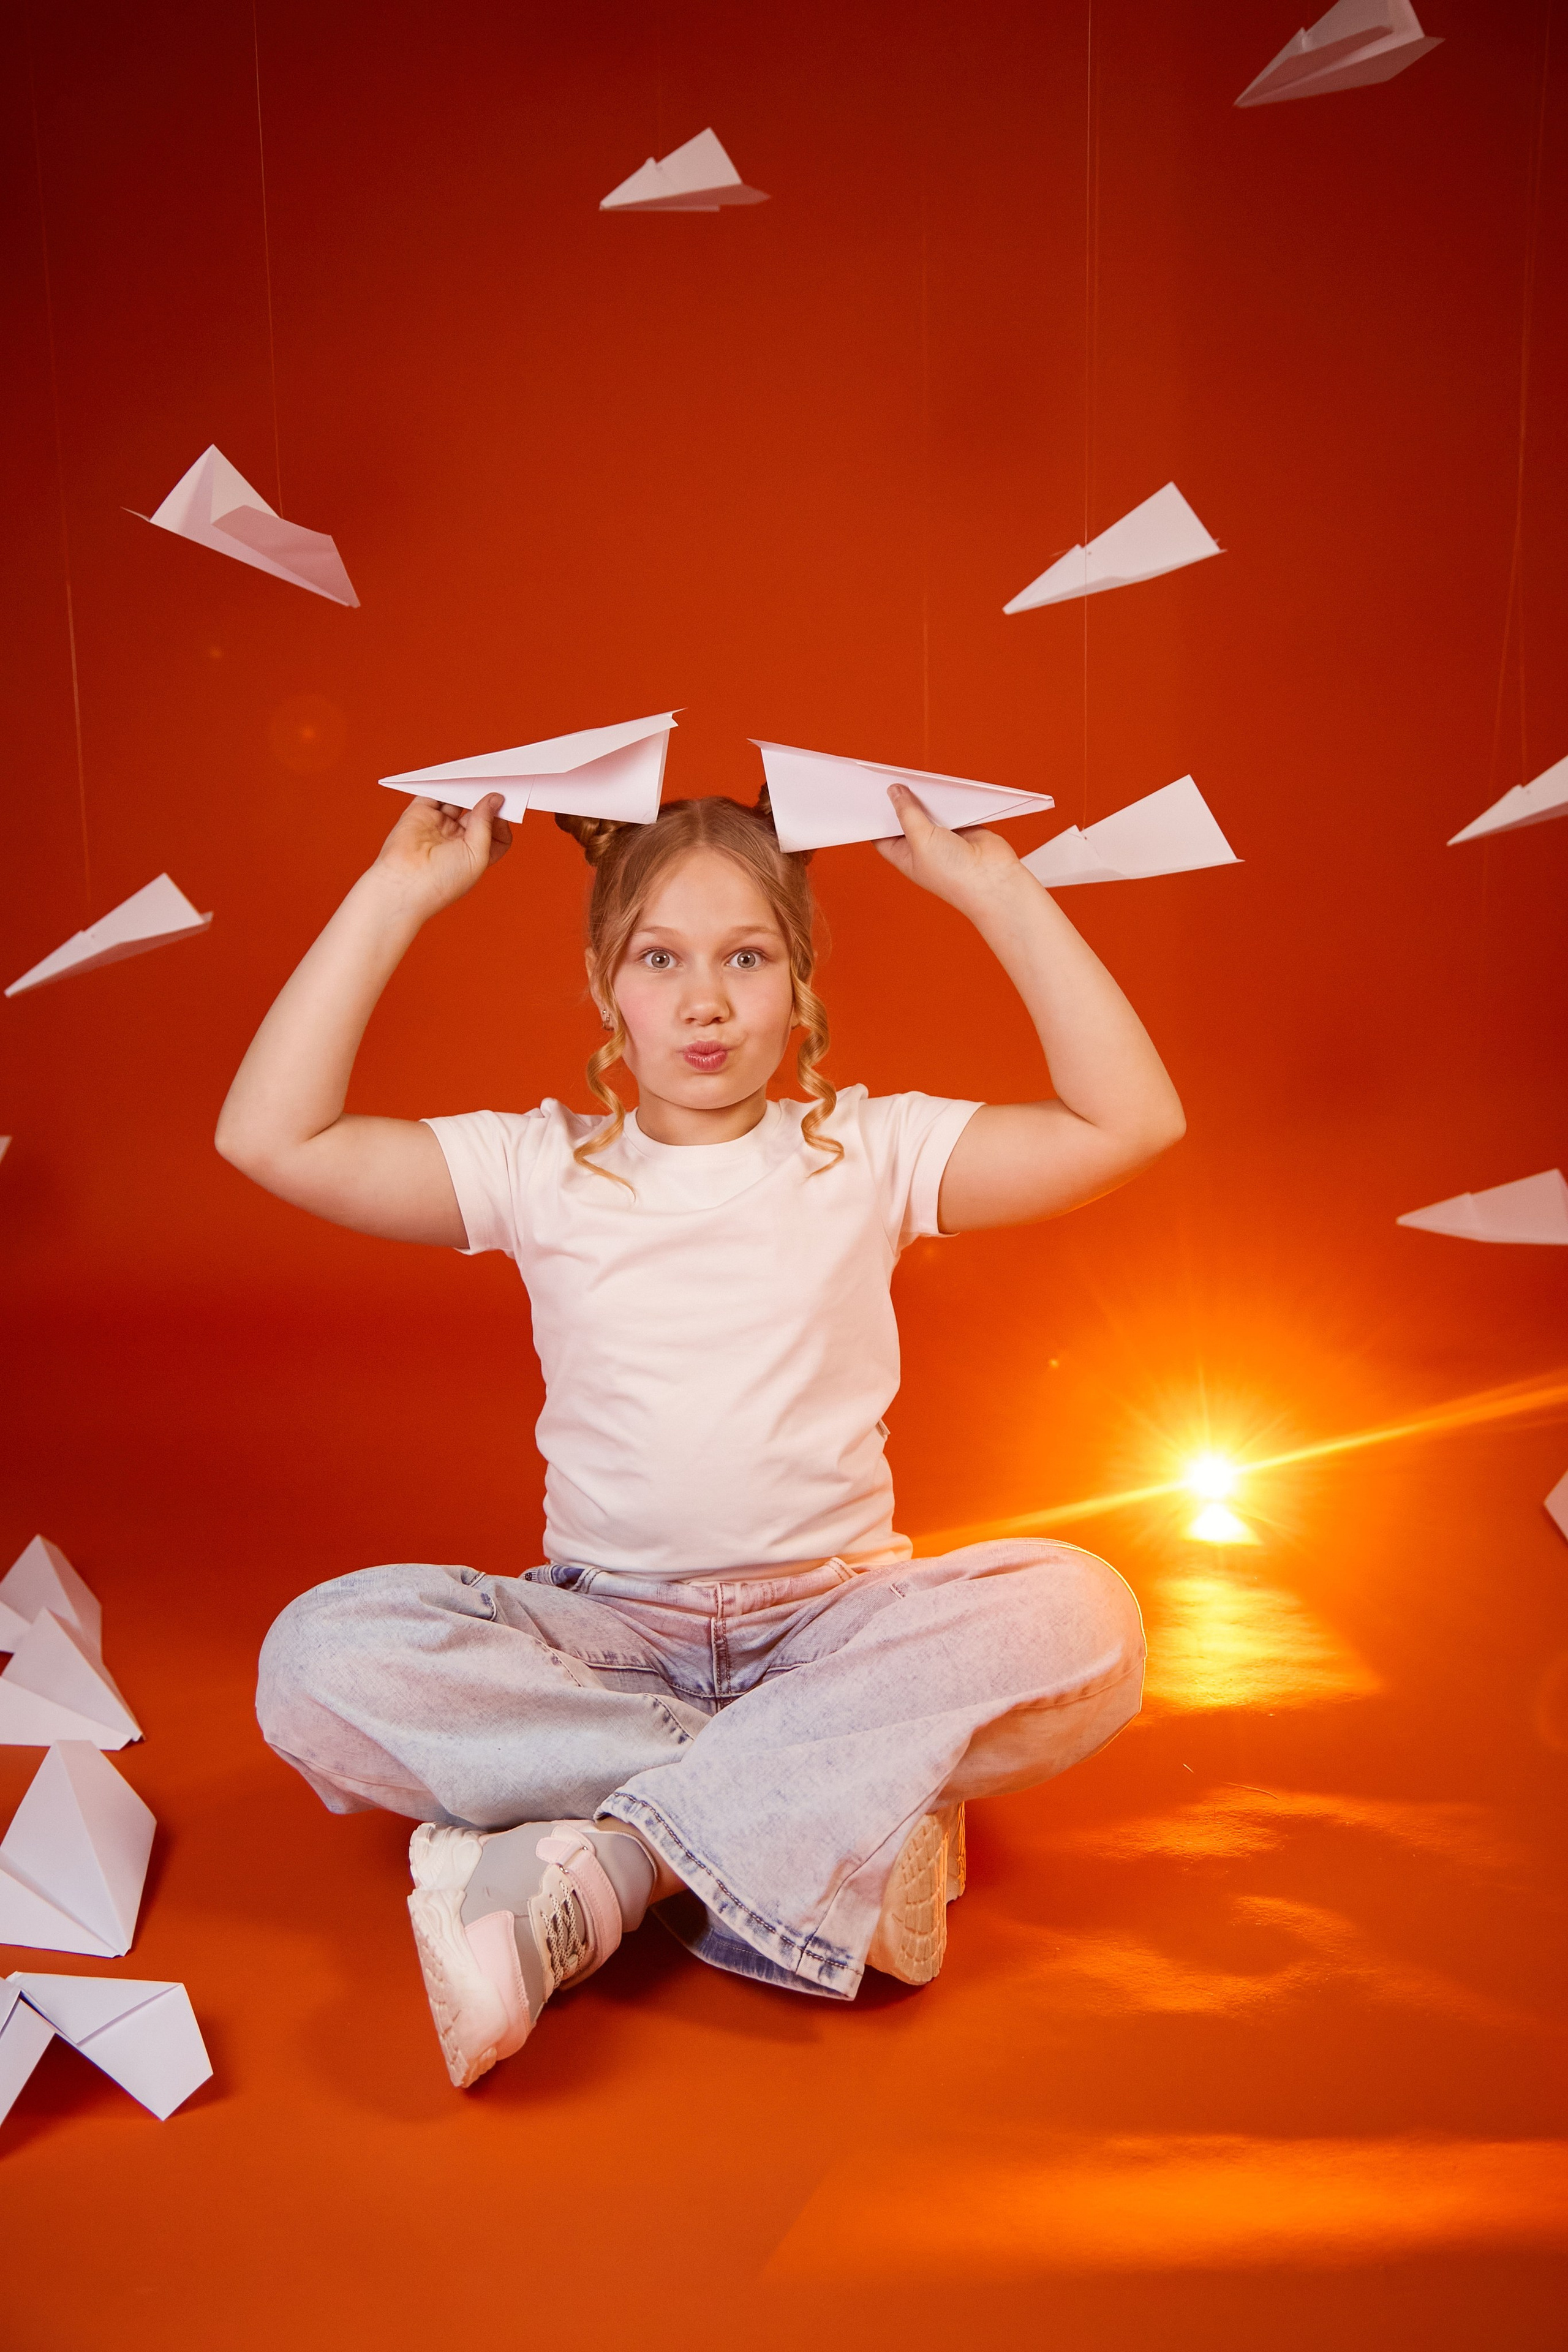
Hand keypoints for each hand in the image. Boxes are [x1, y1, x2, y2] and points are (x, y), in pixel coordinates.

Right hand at [371, 793, 511, 920]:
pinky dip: (446, 783)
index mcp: (475, 855)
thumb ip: (486, 824)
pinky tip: (458, 778)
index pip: (497, 834)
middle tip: (496, 786)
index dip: (502, 821)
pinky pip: (435, 793)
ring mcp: (438, 826)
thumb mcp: (477, 854)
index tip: (504, 809)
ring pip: (457, 801)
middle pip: (479, 814)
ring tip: (478, 781)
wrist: (404, 882)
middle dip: (487, 800)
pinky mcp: (420, 813)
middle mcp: (457, 840)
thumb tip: (495, 799)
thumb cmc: (442, 880)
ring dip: (468, 790)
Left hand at [875, 783, 1027, 915]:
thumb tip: (895, 791)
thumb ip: (907, 812)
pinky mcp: (962, 826)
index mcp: (904, 856)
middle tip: (885, 777)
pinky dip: (944, 796)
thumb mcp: (920, 839)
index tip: (866, 795)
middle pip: (904, 819)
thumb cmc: (952, 872)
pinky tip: (935, 781)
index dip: (873, 816)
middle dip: (898, 802)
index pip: (881, 834)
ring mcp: (942, 836)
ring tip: (908, 775)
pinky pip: (949, 806)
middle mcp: (921, 847)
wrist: (991, 879)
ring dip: (922, 796)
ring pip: (927, 810)